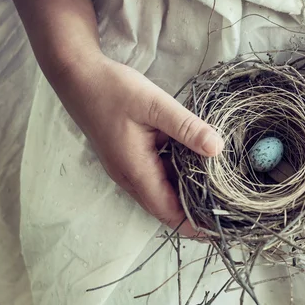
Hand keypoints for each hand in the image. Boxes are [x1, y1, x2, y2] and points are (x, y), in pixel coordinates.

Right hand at [50, 52, 223, 235]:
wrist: (77, 76)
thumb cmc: (112, 89)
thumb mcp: (155, 104)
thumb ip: (187, 127)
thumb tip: (217, 149)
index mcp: (136, 170)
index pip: (168, 212)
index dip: (194, 224)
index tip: (220, 228)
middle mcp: (129, 176)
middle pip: (165, 207)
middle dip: (194, 214)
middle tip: (227, 211)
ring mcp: (127, 168)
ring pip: (160, 191)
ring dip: (185, 194)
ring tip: (218, 192)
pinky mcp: (127, 157)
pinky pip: (154, 176)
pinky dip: (175, 176)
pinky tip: (195, 164)